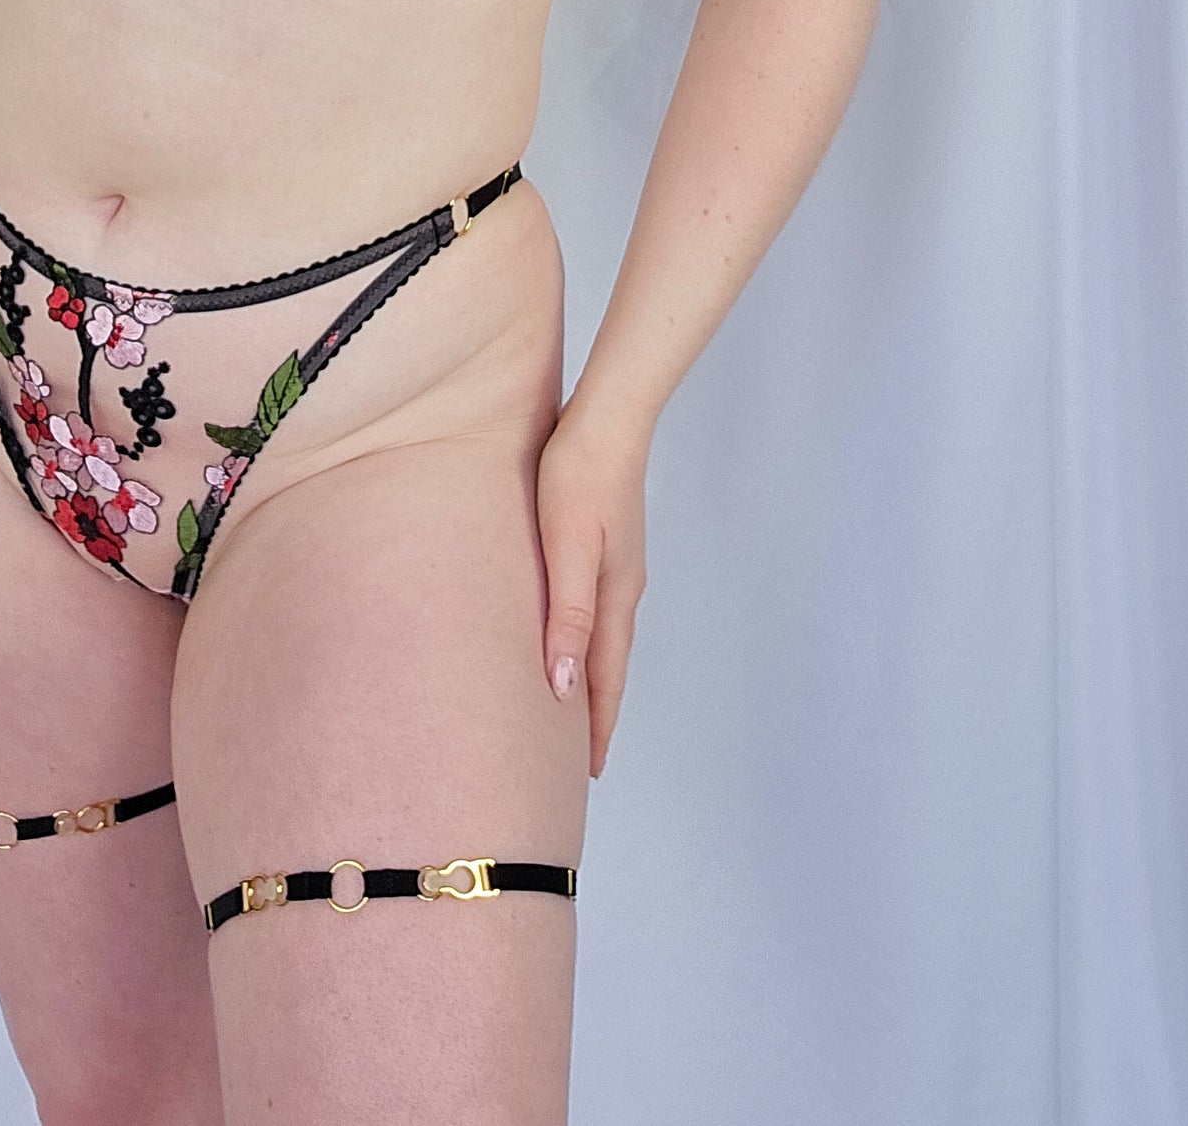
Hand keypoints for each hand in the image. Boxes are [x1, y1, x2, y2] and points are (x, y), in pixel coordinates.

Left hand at [535, 407, 647, 775]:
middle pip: (611, 663)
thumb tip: (564, 686)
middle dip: (596, 712)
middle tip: (580, 758)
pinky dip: (588, 635)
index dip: (595, 728)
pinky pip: (597, 604)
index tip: (587, 774)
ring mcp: (619, 561)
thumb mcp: (567, 549)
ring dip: (592, 674)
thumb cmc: (580, 475)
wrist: (609, 414)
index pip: (606, 679)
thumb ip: (567, 616)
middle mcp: (623, 585)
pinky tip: (570, 630)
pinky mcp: (608, 538)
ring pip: (605, 634)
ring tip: (573, 705)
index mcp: (615, 596)